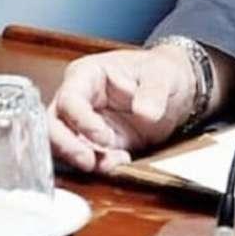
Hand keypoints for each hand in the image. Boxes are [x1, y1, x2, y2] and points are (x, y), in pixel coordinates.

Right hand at [47, 47, 197, 173]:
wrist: (179, 87)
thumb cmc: (164, 71)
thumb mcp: (164, 74)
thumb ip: (154, 92)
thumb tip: (145, 112)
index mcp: (88, 74)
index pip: (70, 99)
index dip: (81, 121)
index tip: (103, 137)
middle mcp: (80, 99)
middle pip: (54, 125)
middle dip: (67, 147)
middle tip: (90, 161)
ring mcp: (86, 122)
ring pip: (66, 146)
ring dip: (85, 159)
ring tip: (113, 163)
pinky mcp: (99, 142)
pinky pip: (90, 157)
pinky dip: (101, 165)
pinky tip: (120, 163)